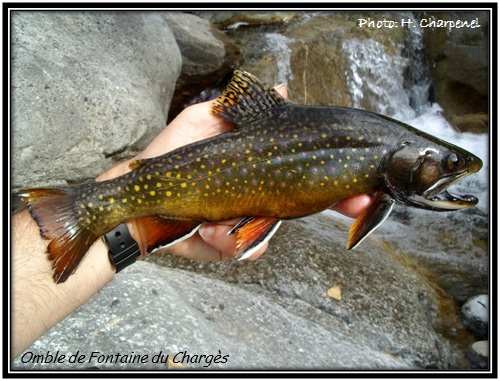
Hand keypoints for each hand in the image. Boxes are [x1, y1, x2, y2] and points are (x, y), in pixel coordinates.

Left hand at [98, 85, 372, 261]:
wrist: (139, 199)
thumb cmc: (171, 155)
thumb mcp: (206, 119)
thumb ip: (244, 105)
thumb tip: (284, 87)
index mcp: (260, 170)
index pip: (306, 174)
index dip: (335, 180)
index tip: (362, 183)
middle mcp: (260, 199)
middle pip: (306, 205)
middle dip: (333, 203)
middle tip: (356, 202)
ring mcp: (247, 225)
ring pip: (275, 230)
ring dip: (254, 223)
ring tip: (217, 218)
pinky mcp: (230, 248)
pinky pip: (247, 251)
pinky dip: (228, 240)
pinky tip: (207, 230)